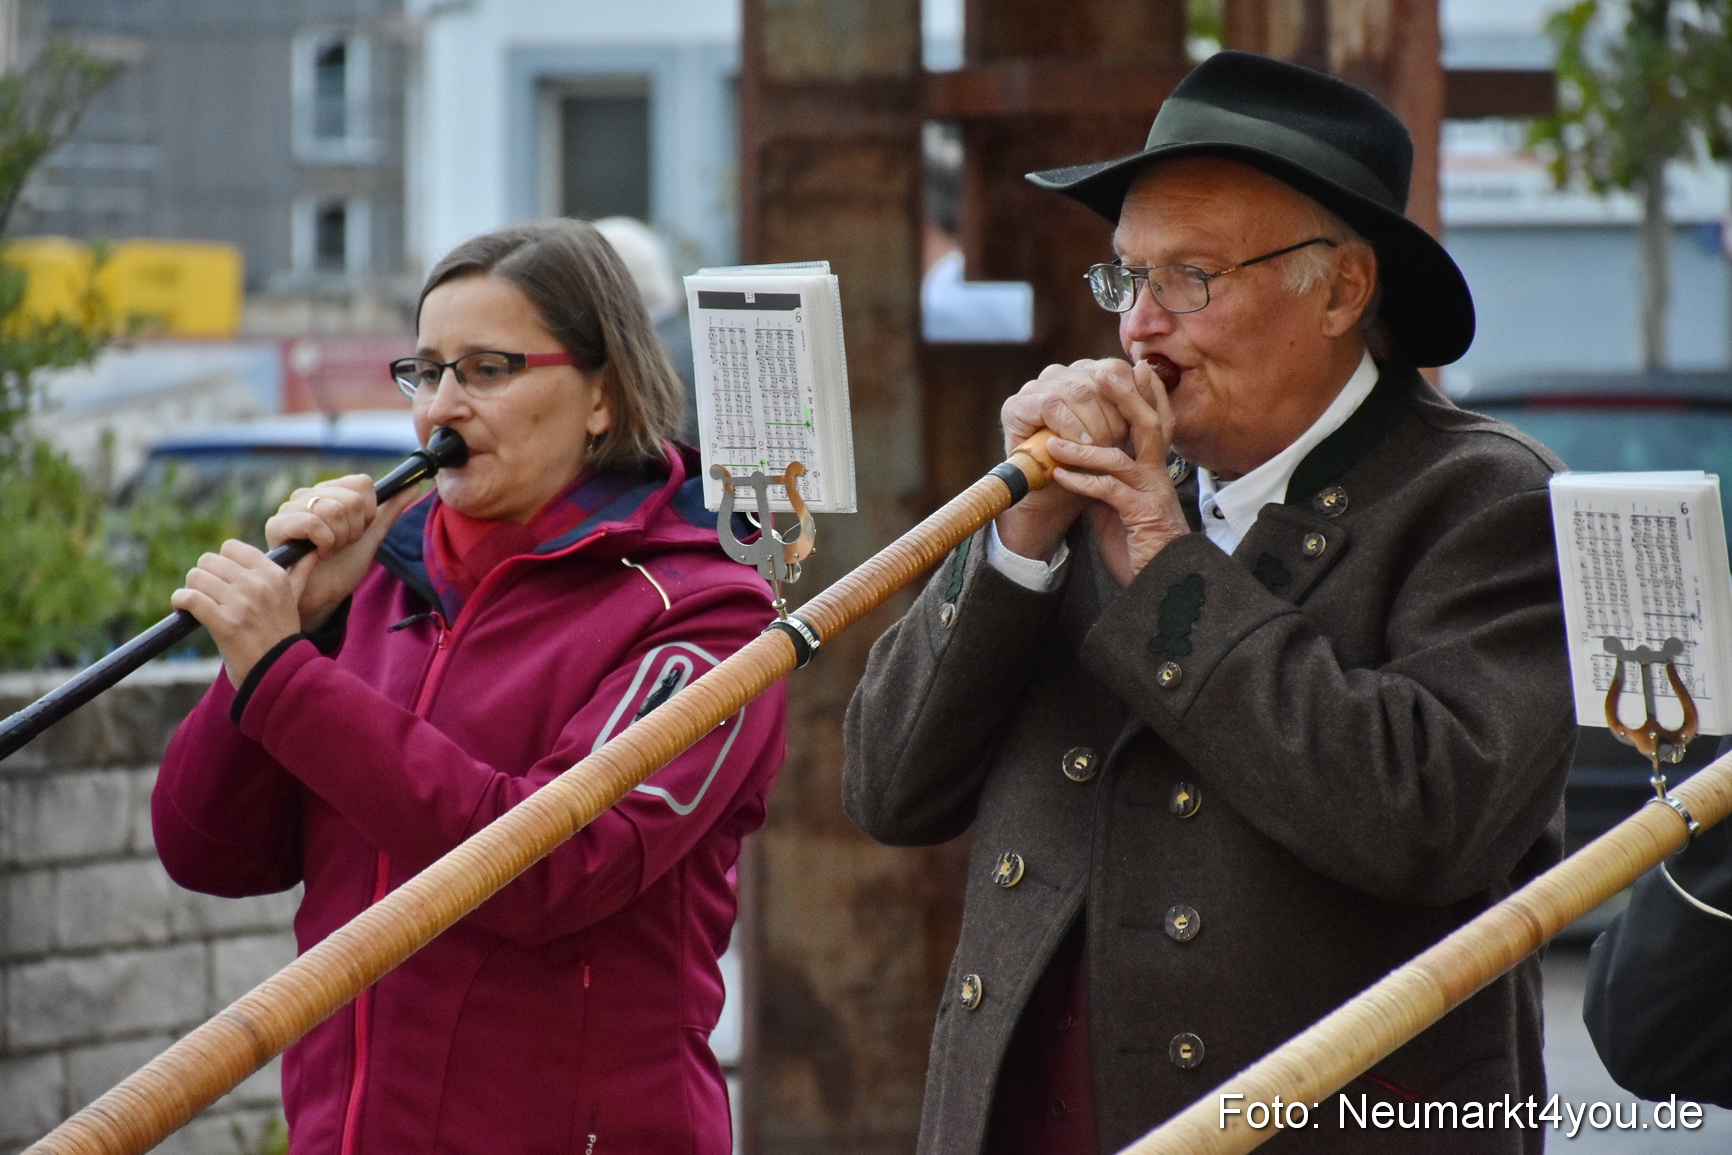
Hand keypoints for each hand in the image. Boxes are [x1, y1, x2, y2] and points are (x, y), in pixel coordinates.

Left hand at [171, 540, 308, 688]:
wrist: (279, 673)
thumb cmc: (281, 636)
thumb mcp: (294, 600)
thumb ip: (300, 573)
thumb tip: (314, 552)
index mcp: (274, 575)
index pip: (231, 548)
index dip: (221, 563)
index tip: (223, 579)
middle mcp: (259, 585)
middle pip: (209, 561)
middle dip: (203, 577)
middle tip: (207, 595)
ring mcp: (242, 604)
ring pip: (196, 578)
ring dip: (191, 590)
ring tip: (196, 605)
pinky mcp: (225, 624)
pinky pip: (191, 598)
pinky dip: (181, 602)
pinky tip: (183, 609)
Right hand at [264, 476, 417, 631]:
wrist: (324, 597)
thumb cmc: (342, 566)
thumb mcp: (371, 536)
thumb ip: (390, 510)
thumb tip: (415, 484)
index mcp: (329, 492)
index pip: (361, 483)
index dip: (368, 512)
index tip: (359, 530)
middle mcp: (307, 495)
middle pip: (351, 499)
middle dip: (354, 529)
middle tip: (341, 543)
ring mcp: (290, 508)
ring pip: (333, 509)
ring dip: (339, 538)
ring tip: (328, 549)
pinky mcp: (277, 525)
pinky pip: (312, 522)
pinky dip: (324, 542)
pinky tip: (317, 552)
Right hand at [996, 359, 1137, 560]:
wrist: (1060, 497)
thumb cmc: (1095, 464)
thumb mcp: (1128, 433)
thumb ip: (1141, 401)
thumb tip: (1145, 365)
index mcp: (1087, 373)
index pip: (1115, 369)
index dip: (1129, 398)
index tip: (1132, 430)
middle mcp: (1061, 374)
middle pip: (1098, 379)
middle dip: (1113, 417)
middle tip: (1115, 445)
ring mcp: (1036, 387)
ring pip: (1078, 392)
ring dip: (1094, 425)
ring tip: (1098, 449)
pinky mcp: (1016, 405)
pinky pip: (1051, 405)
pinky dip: (1070, 427)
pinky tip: (1079, 445)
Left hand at [1045, 360, 1189, 584]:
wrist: (1161, 586)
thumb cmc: (1140, 547)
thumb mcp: (1120, 507)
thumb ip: (1107, 480)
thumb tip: (1080, 462)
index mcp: (1155, 472)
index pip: (1157, 424)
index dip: (1149, 394)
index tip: (1135, 366)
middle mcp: (1158, 478)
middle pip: (1149, 425)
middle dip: (1127, 396)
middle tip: (1104, 371)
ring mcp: (1152, 496)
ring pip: (1123, 457)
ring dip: (1084, 447)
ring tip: (1054, 441)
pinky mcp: (1141, 518)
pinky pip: (1109, 492)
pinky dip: (1082, 482)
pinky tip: (1060, 476)